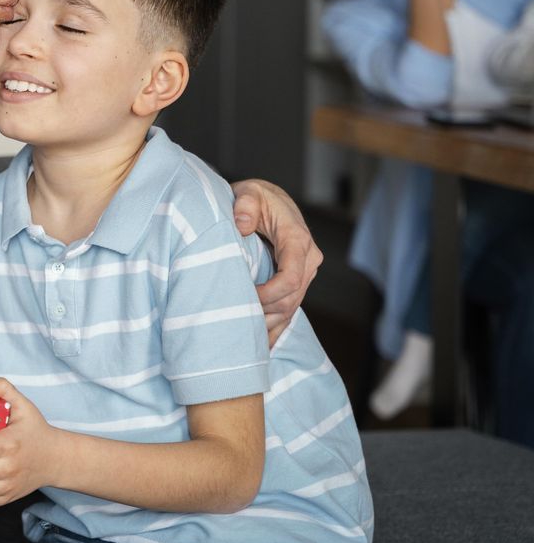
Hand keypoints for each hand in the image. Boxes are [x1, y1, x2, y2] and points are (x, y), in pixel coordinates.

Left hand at [231, 179, 322, 345]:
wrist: (269, 199)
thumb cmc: (257, 197)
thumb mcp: (249, 193)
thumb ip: (245, 205)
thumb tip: (242, 224)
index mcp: (297, 240)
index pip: (291, 278)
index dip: (269, 294)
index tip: (246, 298)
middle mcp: (307, 259)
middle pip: (291, 299)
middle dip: (264, 313)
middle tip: (235, 322)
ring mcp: (305, 272)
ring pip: (290, 308)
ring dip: (268, 326)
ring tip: (244, 343)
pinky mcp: (297, 281)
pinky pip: (289, 309)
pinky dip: (275, 329)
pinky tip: (261, 349)